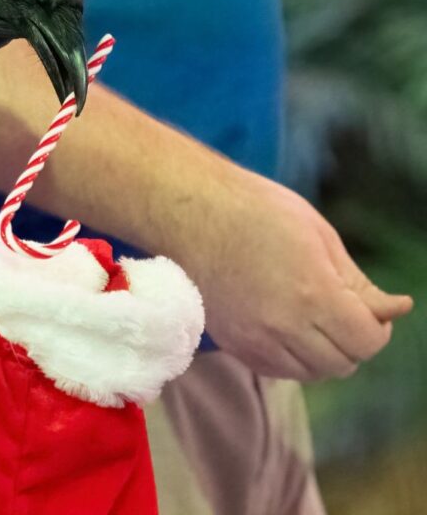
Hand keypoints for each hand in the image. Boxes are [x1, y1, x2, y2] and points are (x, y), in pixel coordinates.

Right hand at [181, 170, 413, 380]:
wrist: (188, 213)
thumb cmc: (254, 211)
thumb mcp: (318, 235)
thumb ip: (357, 282)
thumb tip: (395, 309)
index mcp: (313, 293)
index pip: (366, 342)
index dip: (377, 328)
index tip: (368, 308)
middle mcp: (283, 325)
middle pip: (341, 364)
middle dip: (352, 342)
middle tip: (341, 311)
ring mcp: (253, 338)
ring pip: (310, 372)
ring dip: (321, 353)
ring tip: (311, 318)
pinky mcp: (231, 342)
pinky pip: (276, 370)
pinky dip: (291, 358)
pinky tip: (285, 328)